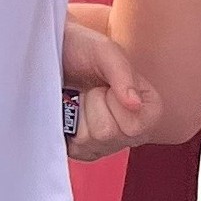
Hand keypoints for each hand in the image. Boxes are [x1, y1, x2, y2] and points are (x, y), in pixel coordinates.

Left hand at [63, 15, 163, 163]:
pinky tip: (70, 111)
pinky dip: (67, 126)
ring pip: (90, 141)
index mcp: (148, 108)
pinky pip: (74, 149)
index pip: (136, 127)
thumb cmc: (82, 49)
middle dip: (94, 105)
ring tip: (81, 98)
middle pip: (109, 135)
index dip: (116, 103)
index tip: (108, 87)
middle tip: (92, 90)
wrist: (52, 53)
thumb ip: (122, 74)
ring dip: (78, 113)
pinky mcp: (82, 151)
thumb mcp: (105, 52)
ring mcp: (107, 144)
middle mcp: (133, 132)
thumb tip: (135, 104)